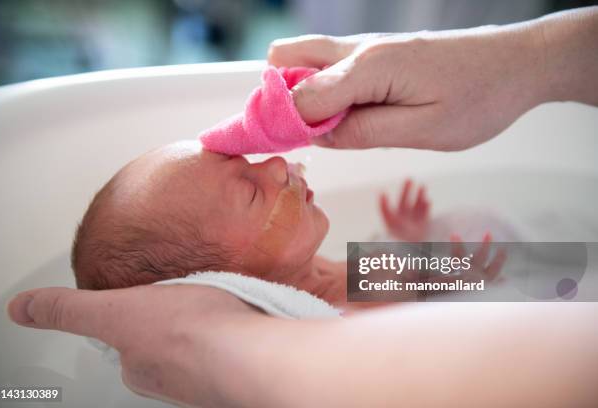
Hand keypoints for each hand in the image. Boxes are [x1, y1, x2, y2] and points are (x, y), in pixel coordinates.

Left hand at [6, 285, 266, 407]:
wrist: (250, 354)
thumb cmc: (190, 332)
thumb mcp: (115, 310)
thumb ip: (69, 310)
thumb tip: (20, 309)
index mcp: (139, 367)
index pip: (127, 341)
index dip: (134, 317)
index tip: (146, 305)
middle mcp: (170, 379)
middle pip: (162, 345)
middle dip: (170, 323)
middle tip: (185, 298)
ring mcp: (205, 376)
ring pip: (196, 345)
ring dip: (203, 327)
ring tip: (215, 306)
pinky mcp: (241, 367)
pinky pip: (228, 345)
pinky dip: (230, 332)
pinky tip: (240, 318)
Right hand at [268, 26, 545, 149]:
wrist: (518, 63)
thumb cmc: (479, 98)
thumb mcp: (423, 131)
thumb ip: (363, 133)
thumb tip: (320, 135)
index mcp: (368, 67)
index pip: (300, 97)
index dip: (288, 127)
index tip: (289, 151)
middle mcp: (359, 49)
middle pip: (286, 58)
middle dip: (281, 99)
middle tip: (302, 134)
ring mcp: (367, 46)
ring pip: (306, 58)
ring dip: (301, 92)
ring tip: (327, 128)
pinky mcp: (377, 53)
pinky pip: (331, 65)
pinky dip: (323, 89)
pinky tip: (348, 115)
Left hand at [380, 179, 429, 241]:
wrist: (403, 246)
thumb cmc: (394, 232)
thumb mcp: (387, 217)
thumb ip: (383, 205)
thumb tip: (381, 192)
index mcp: (398, 213)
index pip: (402, 198)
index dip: (406, 189)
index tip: (409, 179)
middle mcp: (407, 217)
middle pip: (412, 201)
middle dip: (415, 192)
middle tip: (419, 182)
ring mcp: (415, 221)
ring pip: (420, 207)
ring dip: (422, 197)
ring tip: (424, 187)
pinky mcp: (423, 227)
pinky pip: (425, 215)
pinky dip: (427, 207)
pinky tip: (428, 200)